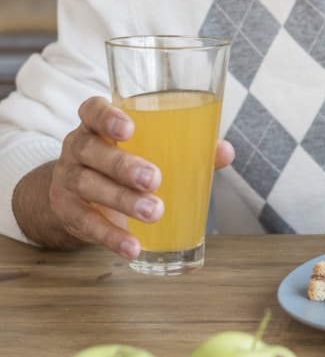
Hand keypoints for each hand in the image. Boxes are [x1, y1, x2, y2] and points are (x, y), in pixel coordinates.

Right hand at [31, 97, 233, 259]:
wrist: (74, 196)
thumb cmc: (122, 161)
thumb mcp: (145, 149)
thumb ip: (185, 147)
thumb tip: (225, 151)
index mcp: (97, 125)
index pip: (92, 110)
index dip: (106, 117)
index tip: (129, 128)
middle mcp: (78, 147)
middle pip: (91, 150)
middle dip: (123, 165)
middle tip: (153, 179)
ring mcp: (68, 180)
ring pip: (88, 186)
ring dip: (122, 201)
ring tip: (154, 212)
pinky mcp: (68, 212)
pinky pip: (86, 224)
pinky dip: (111, 237)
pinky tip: (133, 246)